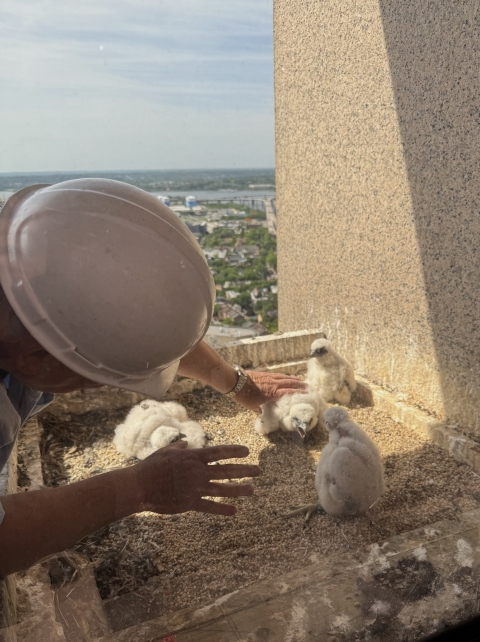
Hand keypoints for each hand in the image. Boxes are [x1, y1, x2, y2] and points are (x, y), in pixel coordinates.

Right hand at [136, 441, 259, 515]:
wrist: (140, 486)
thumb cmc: (151, 467)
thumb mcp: (166, 451)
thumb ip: (178, 447)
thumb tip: (185, 444)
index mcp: (193, 457)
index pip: (219, 452)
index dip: (234, 451)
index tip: (247, 451)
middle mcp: (198, 471)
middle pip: (226, 470)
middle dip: (244, 470)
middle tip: (258, 470)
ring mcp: (195, 488)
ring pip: (222, 489)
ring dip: (239, 489)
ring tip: (252, 490)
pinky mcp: (190, 503)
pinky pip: (210, 506)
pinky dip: (223, 509)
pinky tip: (234, 511)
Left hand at [233, 370, 307, 413]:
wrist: (236, 382)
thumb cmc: (244, 396)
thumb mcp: (252, 407)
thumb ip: (259, 409)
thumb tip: (262, 413)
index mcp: (272, 393)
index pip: (289, 392)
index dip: (299, 392)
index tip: (306, 392)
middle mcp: (273, 384)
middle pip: (289, 383)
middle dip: (299, 384)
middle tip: (307, 385)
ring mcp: (269, 377)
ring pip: (284, 377)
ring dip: (293, 378)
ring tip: (300, 379)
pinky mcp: (264, 374)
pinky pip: (278, 375)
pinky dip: (284, 376)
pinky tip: (285, 376)